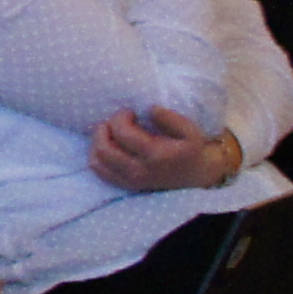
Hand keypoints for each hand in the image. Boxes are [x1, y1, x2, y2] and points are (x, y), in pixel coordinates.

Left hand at [89, 106, 220, 195]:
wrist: (196, 175)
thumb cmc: (191, 148)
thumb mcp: (190, 130)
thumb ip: (170, 118)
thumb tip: (149, 109)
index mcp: (155, 154)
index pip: (122, 132)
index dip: (120, 116)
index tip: (130, 112)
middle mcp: (139, 170)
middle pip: (104, 147)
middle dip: (104, 128)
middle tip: (117, 122)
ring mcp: (130, 179)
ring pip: (96, 160)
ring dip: (98, 140)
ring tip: (111, 132)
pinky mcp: (125, 184)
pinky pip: (98, 170)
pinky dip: (96, 154)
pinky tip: (109, 145)